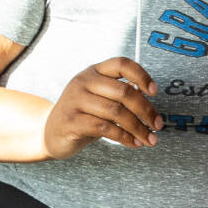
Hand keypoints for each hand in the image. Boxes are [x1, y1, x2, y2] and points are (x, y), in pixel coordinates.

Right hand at [43, 58, 160, 157]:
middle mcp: (83, 82)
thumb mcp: (102, 99)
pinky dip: (124, 137)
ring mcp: (75, 100)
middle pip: (124, 92)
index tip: (155, 92)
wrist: (50, 132)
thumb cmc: (84, 114)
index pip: (121, 64)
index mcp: (94, 72)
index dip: (141, 75)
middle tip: (158, 125)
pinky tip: (133, 143)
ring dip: (138, 128)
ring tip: (149, 139)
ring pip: (117, 112)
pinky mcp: (71, 121)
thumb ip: (122, 95)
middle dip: (146, 110)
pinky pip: (105, 128)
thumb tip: (148, 97)